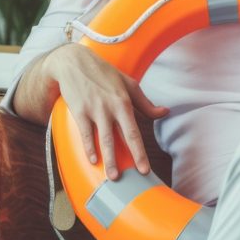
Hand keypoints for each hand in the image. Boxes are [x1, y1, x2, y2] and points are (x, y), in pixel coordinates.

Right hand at [46, 44, 168, 180]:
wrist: (74, 62)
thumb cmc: (104, 73)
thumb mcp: (128, 84)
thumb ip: (145, 103)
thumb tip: (165, 112)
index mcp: (124, 102)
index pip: (134, 132)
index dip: (140, 152)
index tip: (145, 169)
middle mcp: (110, 107)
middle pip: (120, 138)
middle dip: (126, 159)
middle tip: (131, 178)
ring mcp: (94, 110)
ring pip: (102, 139)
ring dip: (108, 159)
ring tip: (112, 177)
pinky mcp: (79, 111)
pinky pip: (85, 133)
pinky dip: (88, 147)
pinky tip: (92, 160)